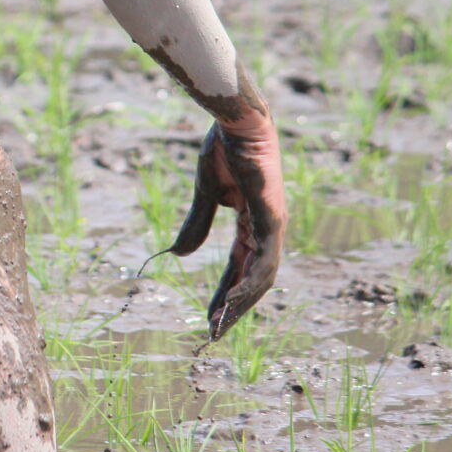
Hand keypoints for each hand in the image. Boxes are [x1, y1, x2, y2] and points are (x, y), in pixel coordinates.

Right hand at [159, 110, 286, 340]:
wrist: (236, 119)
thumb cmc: (223, 147)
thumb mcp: (204, 194)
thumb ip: (196, 224)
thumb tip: (179, 256)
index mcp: (251, 221)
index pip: (239, 265)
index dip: (224, 292)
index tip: (208, 315)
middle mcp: (267, 227)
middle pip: (253, 278)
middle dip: (233, 307)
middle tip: (214, 332)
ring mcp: (273, 223)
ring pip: (261, 276)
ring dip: (240, 303)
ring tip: (219, 325)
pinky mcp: (271, 217)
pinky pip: (263, 260)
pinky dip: (249, 284)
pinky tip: (233, 301)